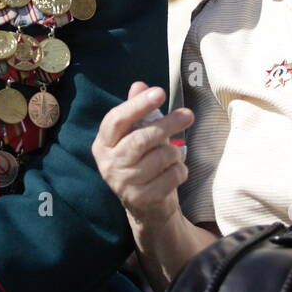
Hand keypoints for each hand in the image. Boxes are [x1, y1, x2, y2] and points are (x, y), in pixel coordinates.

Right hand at [91, 81, 193, 229]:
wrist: (146, 207)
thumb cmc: (141, 161)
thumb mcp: (136, 134)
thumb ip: (137, 111)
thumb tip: (139, 85)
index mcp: (103, 144)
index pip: (116, 120)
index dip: (138, 105)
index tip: (159, 92)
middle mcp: (108, 164)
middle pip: (141, 139)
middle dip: (167, 124)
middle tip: (188, 114)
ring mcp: (124, 184)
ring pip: (160, 157)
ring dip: (174, 152)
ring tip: (174, 153)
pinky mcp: (142, 199)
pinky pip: (171, 176)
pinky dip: (180, 170)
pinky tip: (175, 170)